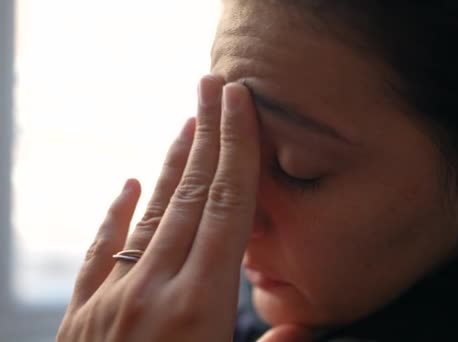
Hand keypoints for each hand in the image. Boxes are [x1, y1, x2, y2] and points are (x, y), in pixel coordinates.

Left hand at [57, 76, 261, 340]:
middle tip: (214, 88)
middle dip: (208, 136)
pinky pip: (103, 253)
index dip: (237, 150)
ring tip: (188, 125)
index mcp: (199, 306)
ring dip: (173, 166)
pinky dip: (116, 215)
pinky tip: (127, 186)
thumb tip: (298, 326)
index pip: (227, 208)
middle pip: (190, 197)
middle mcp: (154, 289)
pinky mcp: (82, 316)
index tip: (238, 103)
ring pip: (150, 215)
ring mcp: (112, 299)